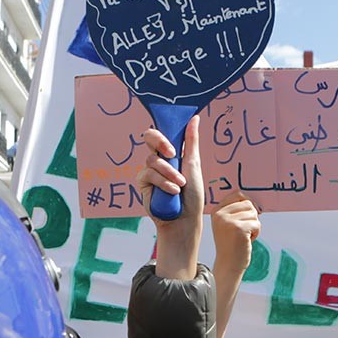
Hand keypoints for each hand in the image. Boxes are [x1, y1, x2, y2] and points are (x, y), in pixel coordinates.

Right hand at [136, 117, 203, 279]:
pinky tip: (172, 192)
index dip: (165, 130)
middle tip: (172, 153)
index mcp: (172, 152)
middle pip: (149, 137)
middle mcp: (159, 159)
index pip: (163, 133)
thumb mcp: (194, 165)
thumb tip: (194, 117)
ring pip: (153, 159)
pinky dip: (162, 182)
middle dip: (161, 142)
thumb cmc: (192, 195)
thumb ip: (191, 142)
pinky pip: (148, 174)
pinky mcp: (142, 183)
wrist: (185, 219)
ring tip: (180, 185)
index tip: (176, 137)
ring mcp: (149, 170)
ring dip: (169, 172)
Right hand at [211, 192, 259, 274]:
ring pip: (254, 214)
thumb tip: (250, 198)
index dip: (247, 204)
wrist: (228, 264)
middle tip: (244, 231)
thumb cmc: (231, 244)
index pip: (238, 194)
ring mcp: (228, 221)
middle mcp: (220, 215)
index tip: (247, 217)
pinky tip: (247, 240)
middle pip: (248, 203)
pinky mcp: (239, 229)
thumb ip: (235, 210)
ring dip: (254, 226)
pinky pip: (257, 224)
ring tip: (244, 236)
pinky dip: (256, 233)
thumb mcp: (227, 223)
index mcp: (216, 211)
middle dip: (251, 217)